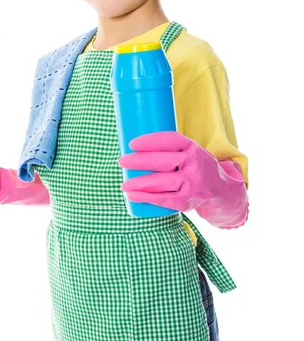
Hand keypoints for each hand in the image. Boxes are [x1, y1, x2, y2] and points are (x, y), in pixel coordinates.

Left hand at [118, 131, 247, 226]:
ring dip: (139, 183)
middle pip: (163, 161)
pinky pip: (163, 199)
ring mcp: (191, 183)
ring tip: (124, 184)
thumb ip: (170, 149)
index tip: (132, 143)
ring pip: (161, 182)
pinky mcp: (186, 201)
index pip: (171, 140)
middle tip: (122, 161)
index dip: (150, 141)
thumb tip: (134, 147)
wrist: (219, 190)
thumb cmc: (195, 166)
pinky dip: (146, 198)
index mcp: (193, 148)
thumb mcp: (190, 151)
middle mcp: (194, 164)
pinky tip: (133, 196)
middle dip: (139, 161)